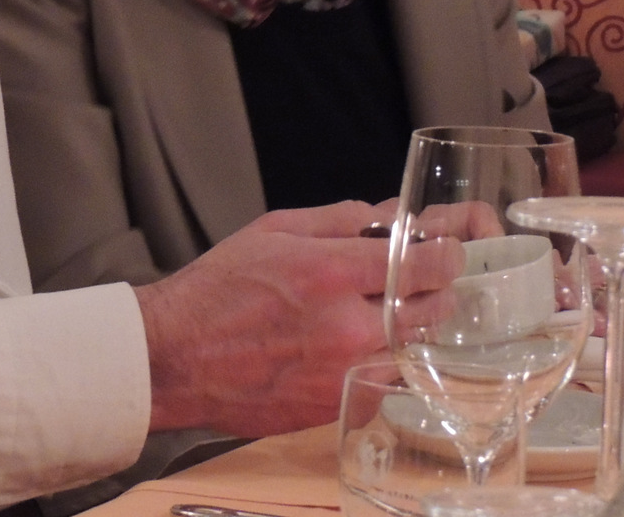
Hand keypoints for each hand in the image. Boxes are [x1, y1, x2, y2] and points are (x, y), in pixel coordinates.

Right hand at [136, 201, 466, 436]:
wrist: (176, 356)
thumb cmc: (216, 290)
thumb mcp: (273, 230)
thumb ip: (338, 220)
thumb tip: (388, 217)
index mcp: (330, 272)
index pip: (423, 264)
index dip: (447, 255)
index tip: (447, 251)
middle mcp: (345, 326)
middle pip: (431, 311)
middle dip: (435, 291)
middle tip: (422, 280)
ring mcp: (343, 372)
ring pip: (411, 349)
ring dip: (410, 329)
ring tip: (387, 312)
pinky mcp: (335, 406)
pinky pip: (383, 382)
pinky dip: (383, 363)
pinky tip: (360, 347)